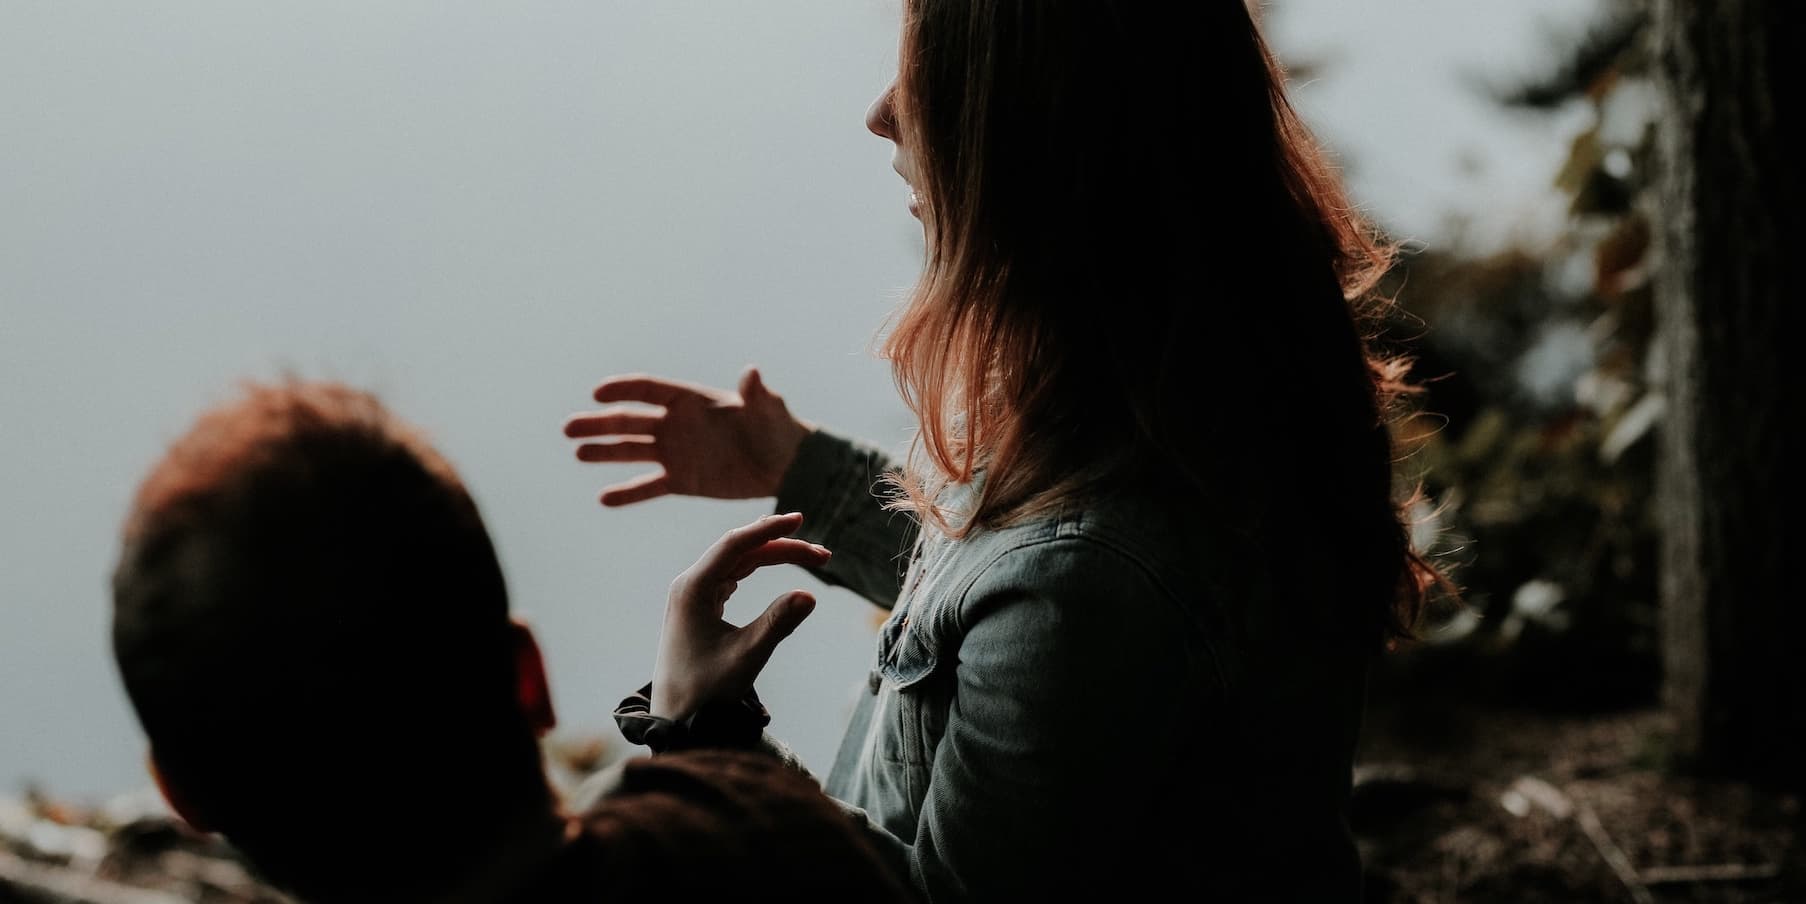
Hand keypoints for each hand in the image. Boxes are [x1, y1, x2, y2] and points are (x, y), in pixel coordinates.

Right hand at [564, 367, 812, 505]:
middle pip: (630, 421)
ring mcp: (675, 453)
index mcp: (691, 400)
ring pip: (632, 452)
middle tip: (569, 428)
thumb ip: (756, 394)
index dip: (623, 390)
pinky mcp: (681, 481)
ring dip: (604, 452)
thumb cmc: (777, 429)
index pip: (649, 390)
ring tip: (578, 453)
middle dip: (599, 424)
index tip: (598, 394)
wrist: (784, 465)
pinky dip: (627, 493)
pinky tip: (604, 498)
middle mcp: (676, 424)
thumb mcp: (768, 410)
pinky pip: (648, 487)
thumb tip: (752, 373)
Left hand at [652, 513, 827, 719]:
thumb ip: (777, 624)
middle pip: (740, 551)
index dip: (769, 530)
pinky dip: (758, 568)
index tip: (799, 520)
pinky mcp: (700, 606)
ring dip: (773, 556)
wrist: (676, 718)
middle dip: (781, 547)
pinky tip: (776, 561)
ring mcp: (693, 594)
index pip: (734, 545)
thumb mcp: (746, 657)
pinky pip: (732, 575)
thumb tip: (810, 595)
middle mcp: (689, 585)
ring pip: (738, 562)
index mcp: (692, 589)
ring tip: (812, 558)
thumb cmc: (705, 691)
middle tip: (823, 556)